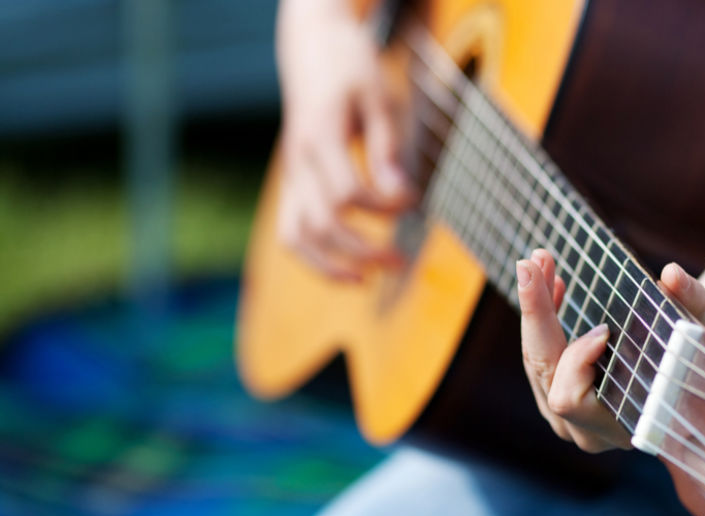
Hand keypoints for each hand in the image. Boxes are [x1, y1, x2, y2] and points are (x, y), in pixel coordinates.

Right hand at [275, 0, 413, 280]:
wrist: (311, 48)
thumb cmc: (350, 68)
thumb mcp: (377, 97)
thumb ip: (386, 147)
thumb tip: (400, 195)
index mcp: (319, 138)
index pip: (348, 195)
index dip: (385, 207)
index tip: (414, 200)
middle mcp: (297, 162)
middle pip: (321, 225)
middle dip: (363, 251)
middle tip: (401, 260)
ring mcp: (290, 175)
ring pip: (295, 237)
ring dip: (330, 266)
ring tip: (367, 279)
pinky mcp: (291, 183)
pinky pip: (292, 231)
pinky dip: (314, 258)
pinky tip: (347, 269)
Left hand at [516, 249, 704, 452]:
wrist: (689, 390)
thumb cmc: (694, 362)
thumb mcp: (697, 330)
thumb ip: (689, 302)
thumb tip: (672, 274)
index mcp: (620, 426)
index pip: (570, 399)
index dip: (578, 361)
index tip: (604, 328)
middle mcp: (586, 432)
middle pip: (543, 371)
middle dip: (537, 313)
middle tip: (531, 263)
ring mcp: (567, 421)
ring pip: (535, 362)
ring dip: (537, 309)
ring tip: (542, 264)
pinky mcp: (557, 402)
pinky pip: (538, 359)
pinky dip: (542, 321)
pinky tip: (552, 286)